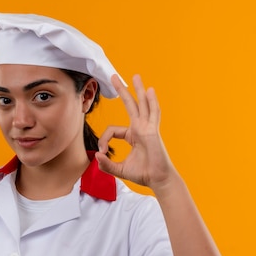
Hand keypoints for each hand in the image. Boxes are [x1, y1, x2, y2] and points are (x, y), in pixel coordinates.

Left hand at [95, 74, 177, 193]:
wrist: (158, 179)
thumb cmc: (143, 174)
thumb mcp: (119, 169)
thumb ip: (107, 164)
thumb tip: (97, 157)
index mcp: (131, 135)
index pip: (112, 130)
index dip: (104, 139)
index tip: (103, 152)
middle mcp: (139, 128)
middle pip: (130, 105)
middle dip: (122, 90)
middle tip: (114, 77)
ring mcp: (147, 128)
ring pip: (142, 105)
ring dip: (138, 90)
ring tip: (136, 76)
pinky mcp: (153, 131)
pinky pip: (153, 114)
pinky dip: (152, 102)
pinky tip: (150, 91)